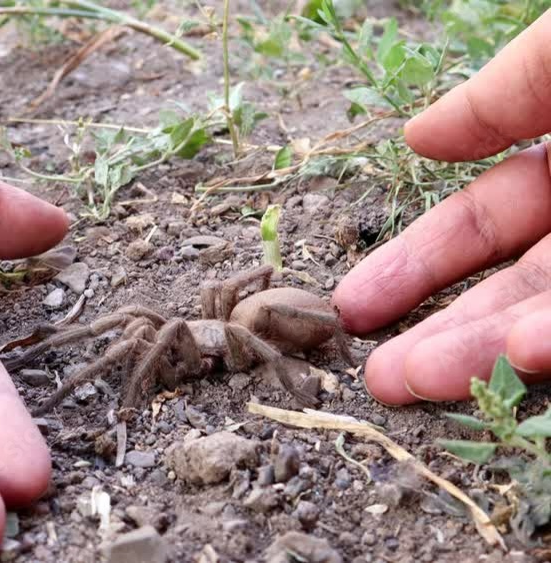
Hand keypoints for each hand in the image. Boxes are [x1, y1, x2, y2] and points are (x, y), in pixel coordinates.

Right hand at [333, 11, 550, 404]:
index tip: (351, 304)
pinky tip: (518, 354)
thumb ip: (508, 90)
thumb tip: (420, 136)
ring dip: (484, 354)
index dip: (417, 262)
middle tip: (376, 380)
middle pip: (514, 287)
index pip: (489, 220)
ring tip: (410, 384)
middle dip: (439, 332)